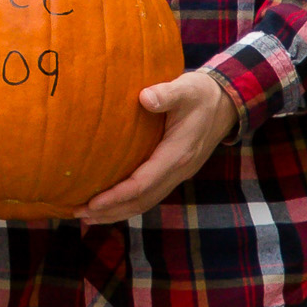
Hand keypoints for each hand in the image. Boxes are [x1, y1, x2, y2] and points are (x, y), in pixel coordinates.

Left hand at [76, 71, 239, 224]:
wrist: (226, 103)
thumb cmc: (201, 94)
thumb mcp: (186, 89)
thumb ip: (166, 93)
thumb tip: (144, 97)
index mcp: (178, 154)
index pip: (143, 184)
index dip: (117, 196)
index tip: (92, 202)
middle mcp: (178, 170)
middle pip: (141, 201)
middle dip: (111, 211)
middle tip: (79, 214)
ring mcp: (177, 174)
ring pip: (145, 202)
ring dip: (117, 211)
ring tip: (87, 217)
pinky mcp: (174, 171)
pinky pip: (149, 194)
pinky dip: (128, 202)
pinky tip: (109, 203)